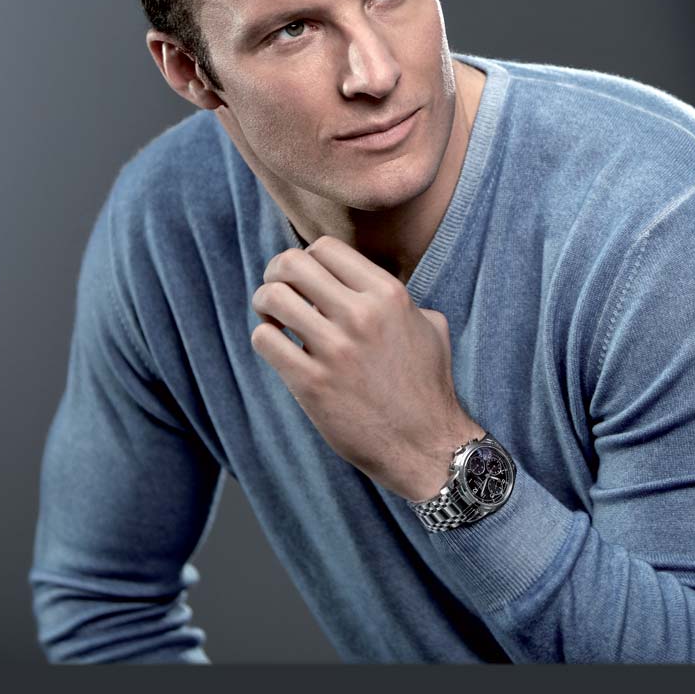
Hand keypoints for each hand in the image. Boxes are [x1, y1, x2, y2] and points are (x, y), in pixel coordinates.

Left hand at [250, 235, 484, 500]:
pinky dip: (265, 338)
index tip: (306, 277)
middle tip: (278, 290)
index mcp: (388, 295)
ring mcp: (335, 350)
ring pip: (272, 297)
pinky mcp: (312, 384)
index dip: (307, 258)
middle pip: (291, 264)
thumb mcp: (430, 327)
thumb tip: (368, 284)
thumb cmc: (428, 387)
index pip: (325, 248)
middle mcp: (361, 315)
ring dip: (264, 304)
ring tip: (274, 320)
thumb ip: (400, 299)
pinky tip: (278, 348)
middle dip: (276, 273)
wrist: (426, 446)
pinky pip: (265, 340)